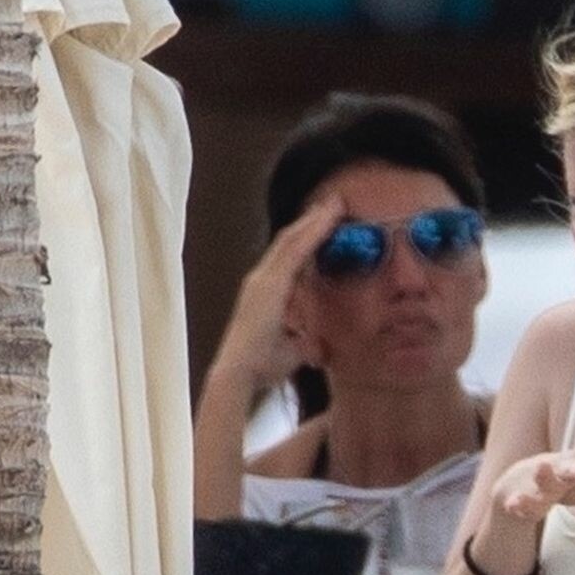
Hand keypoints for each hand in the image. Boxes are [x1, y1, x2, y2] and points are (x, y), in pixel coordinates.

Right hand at [210, 196, 343, 393]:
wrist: (239, 373)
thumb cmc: (262, 364)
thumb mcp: (292, 348)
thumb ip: (305, 342)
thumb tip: (320, 349)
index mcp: (266, 291)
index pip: (288, 256)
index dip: (306, 236)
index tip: (325, 220)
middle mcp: (261, 279)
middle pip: (289, 240)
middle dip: (311, 220)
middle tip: (334, 202)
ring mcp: (263, 279)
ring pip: (291, 240)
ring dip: (314, 220)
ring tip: (334, 204)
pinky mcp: (270, 284)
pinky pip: (294, 251)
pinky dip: (311, 232)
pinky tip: (327, 219)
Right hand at [491, 447, 574, 523]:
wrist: (524, 484)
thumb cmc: (573, 483)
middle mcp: (560, 467)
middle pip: (570, 466)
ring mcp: (537, 482)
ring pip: (541, 479)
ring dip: (543, 475)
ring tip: (542, 470)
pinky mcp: (518, 498)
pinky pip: (516, 501)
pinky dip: (516, 504)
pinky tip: (516, 507)